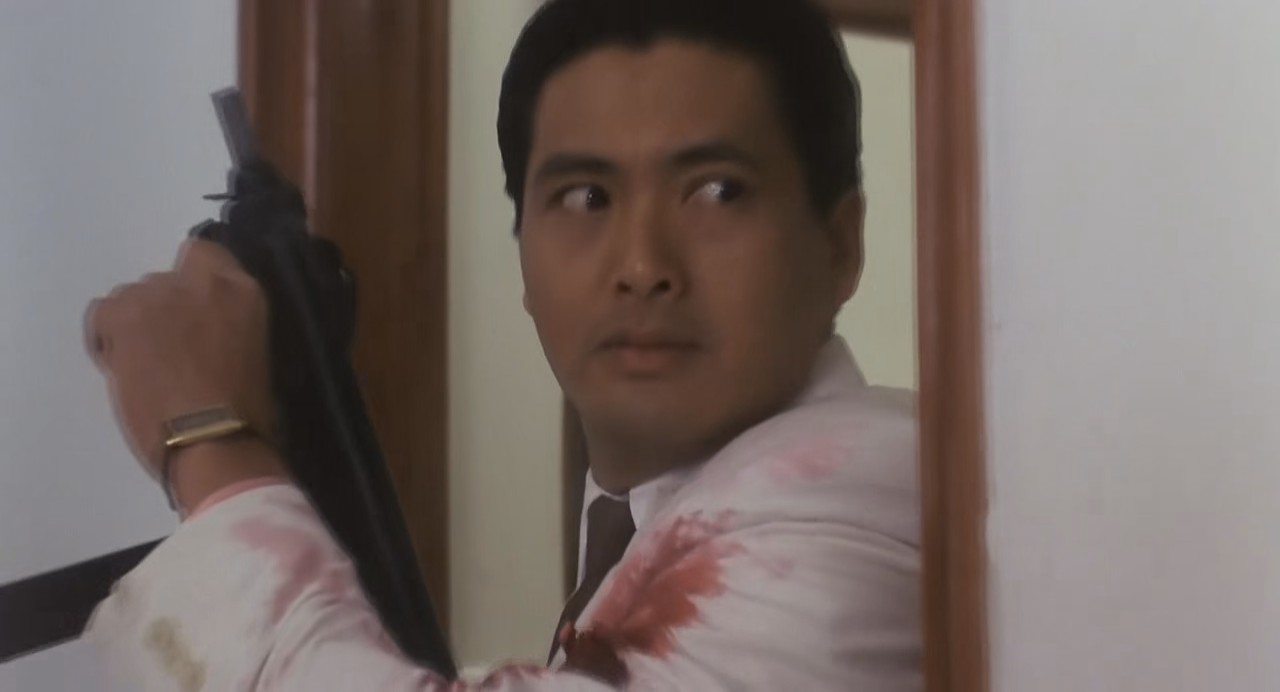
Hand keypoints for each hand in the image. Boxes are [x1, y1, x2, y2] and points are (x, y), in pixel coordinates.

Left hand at [85, 239, 276, 481]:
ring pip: (134, 295)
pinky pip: (103, 311)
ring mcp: (157, 296)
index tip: (196, 313)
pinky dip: (107, 335)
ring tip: (148, 361)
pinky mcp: (122, 317)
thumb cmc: (247, 411)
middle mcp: (198, 281)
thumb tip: (207, 331)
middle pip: (166, 279)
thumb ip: (230, 324)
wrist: (213, 440)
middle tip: (173, 347)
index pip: (205, 255)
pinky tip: (122, 363)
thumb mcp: (254, 351)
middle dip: (167, 308)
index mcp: (242, 290)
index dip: (194, 284)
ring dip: (139, 321)